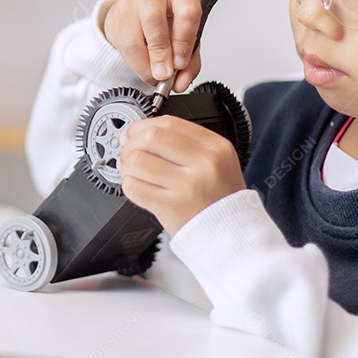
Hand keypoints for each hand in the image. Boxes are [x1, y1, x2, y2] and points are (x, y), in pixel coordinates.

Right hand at [102, 0, 200, 92]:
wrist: (141, 11)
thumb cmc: (168, 19)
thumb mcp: (186, 35)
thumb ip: (189, 60)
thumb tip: (181, 81)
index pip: (186, 11)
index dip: (183, 41)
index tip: (180, 63)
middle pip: (153, 17)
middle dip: (160, 52)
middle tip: (164, 72)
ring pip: (133, 35)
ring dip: (145, 62)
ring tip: (154, 74)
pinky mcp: (115, 12)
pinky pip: (122, 44)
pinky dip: (135, 63)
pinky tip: (144, 67)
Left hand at [118, 115, 245, 234]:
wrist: (231, 234)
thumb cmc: (219, 198)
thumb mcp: (217, 162)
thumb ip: (186, 143)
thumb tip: (142, 133)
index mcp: (216, 147)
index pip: (170, 123)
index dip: (143, 126)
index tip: (134, 133)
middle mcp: (203, 164)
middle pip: (152, 138)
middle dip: (131, 143)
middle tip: (128, 151)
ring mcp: (187, 186)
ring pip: (138, 160)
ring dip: (127, 165)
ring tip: (132, 171)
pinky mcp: (172, 207)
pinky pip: (135, 187)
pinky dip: (129, 185)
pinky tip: (137, 186)